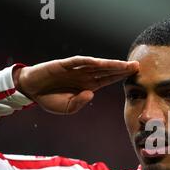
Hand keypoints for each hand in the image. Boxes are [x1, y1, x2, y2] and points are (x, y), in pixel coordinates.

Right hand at [13, 56, 138, 113]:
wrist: (31, 91)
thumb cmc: (51, 99)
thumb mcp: (68, 108)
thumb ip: (79, 103)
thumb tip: (90, 94)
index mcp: (88, 85)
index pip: (108, 79)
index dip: (121, 77)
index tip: (135, 76)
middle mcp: (85, 76)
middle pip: (107, 71)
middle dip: (121, 68)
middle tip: (137, 66)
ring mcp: (75, 70)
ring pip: (96, 65)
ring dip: (110, 64)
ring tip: (124, 63)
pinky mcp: (63, 65)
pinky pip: (77, 62)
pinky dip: (88, 62)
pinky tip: (99, 62)